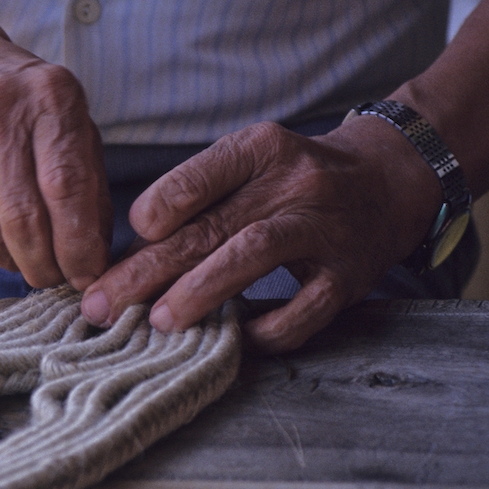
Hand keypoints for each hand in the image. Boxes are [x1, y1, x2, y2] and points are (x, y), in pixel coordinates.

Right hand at [0, 34, 111, 290]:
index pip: (66, 187)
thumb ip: (89, 182)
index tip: (89, 275)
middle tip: (56, 277)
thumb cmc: (20, 103)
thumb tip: (95, 256)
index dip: (79, 244)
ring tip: (26, 257)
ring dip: (13, 263)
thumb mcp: (68, 119)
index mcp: (48, 98)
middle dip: (46, 266)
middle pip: (23, 220)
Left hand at [80, 118, 442, 352]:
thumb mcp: (248, 168)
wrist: (388, 183)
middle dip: (147, 270)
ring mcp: (323, 229)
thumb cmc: (292, 182)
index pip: (197, 177)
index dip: (155, 210)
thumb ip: (195, 204)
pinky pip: (304, 309)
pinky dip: (267, 329)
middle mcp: (293, 183)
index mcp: (259, 149)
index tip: (123, 243)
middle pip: (209, 227)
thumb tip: (125, 260)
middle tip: (101, 306)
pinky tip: (234, 339)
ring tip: (159, 320)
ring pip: (253, 255)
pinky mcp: (347, 276)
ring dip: (200, 291)